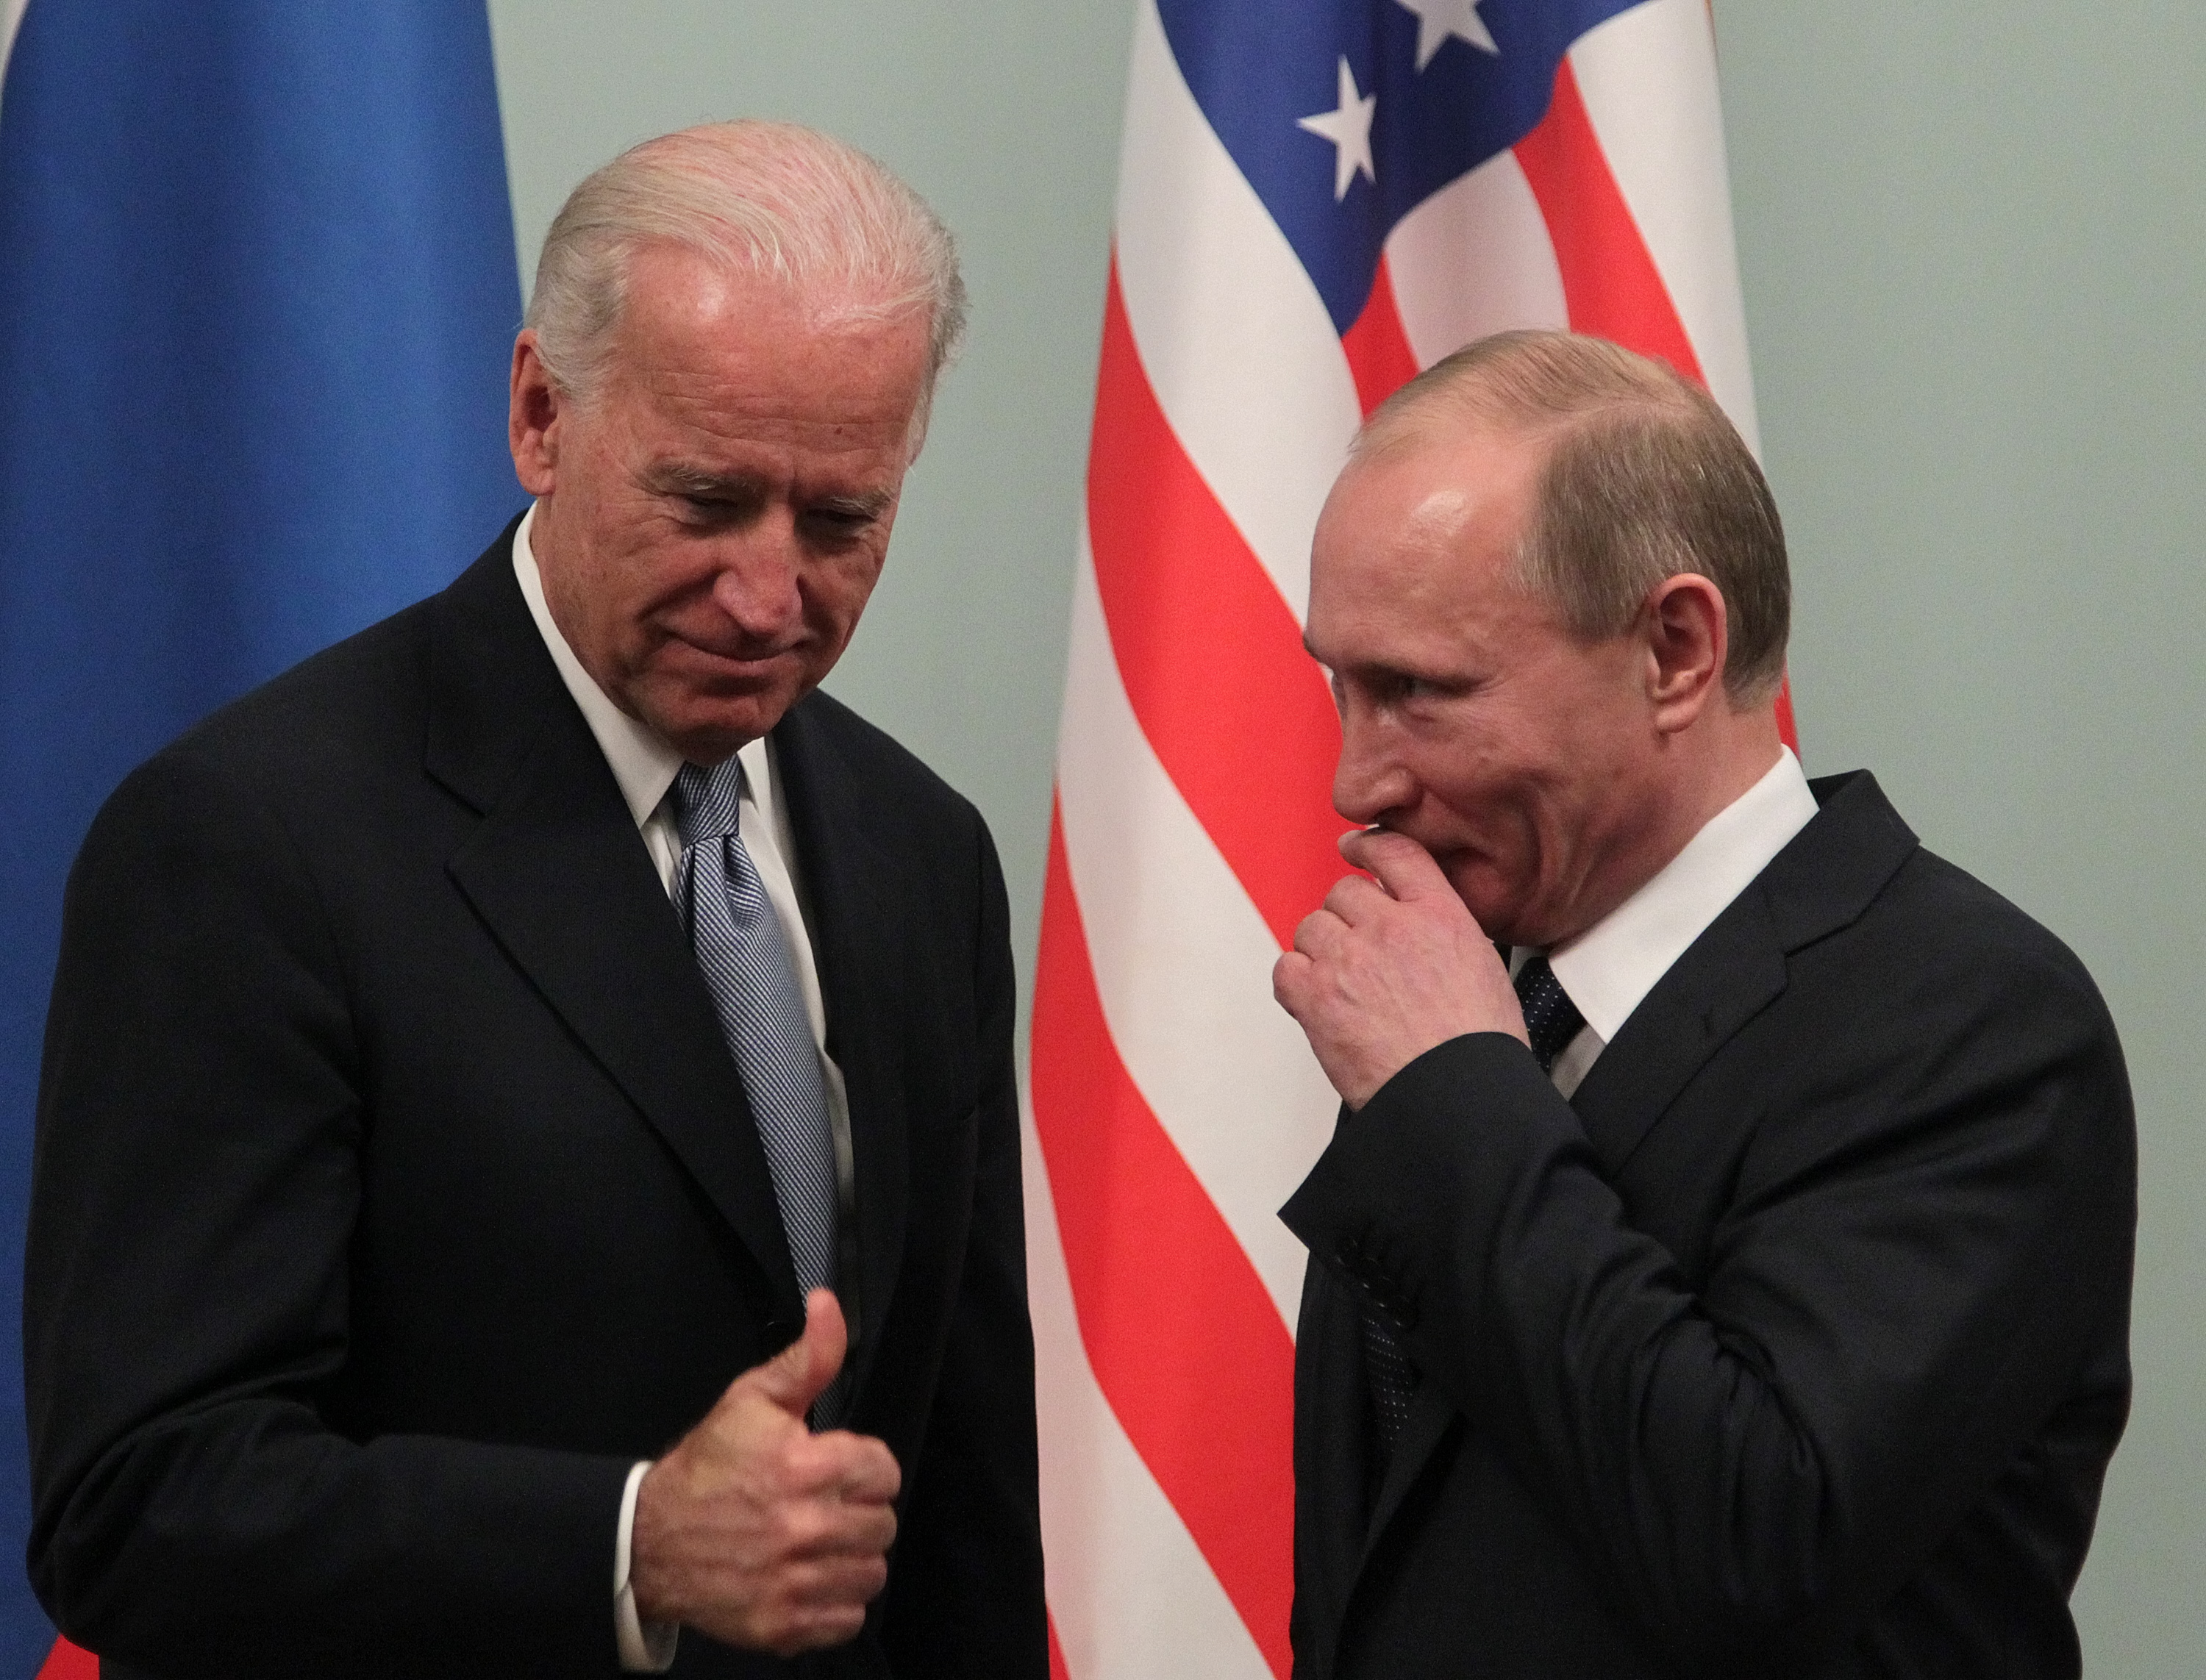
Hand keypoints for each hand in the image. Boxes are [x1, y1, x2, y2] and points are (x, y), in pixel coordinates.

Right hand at [629, 1290, 900, 1655]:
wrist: (648, 1542)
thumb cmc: (706, 1468)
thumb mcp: (752, 1399)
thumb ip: (807, 1357)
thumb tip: (830, 1306)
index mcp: (803, 1466)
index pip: (884, 1471)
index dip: (864, 1467)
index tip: (838, 1470)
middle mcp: (804, 1526)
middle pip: (883, 1523)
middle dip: (859, 1512)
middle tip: (824, 1506)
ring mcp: (794, 1581)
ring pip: (871, 1572)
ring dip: (852, 1559)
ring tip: (818, 1544)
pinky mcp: (784, 1625)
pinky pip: (849, 1618)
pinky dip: (835, 1604)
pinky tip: (808, 1578)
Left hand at [1273, 828, 1526, 1107]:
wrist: (1458, 1098)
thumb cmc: (1475, 1048)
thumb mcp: (1482, 966)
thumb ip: (1443, 931)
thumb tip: (1419, 923)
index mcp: (1439, 915)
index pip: (1395, 853)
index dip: (1368, 847)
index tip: (1356, 850)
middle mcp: (1391, 928)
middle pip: (1343, 892)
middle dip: (1347, 919)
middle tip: (1359, 953)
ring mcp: (1350, 960)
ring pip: (1311, 928)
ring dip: (1321, 951)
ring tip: (1344, 986)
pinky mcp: (1318, 998)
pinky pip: (1286, 968)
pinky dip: (1295, 983)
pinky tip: (1316, 1002)